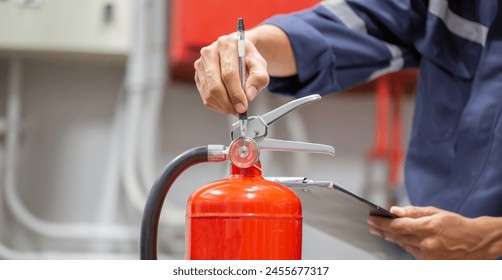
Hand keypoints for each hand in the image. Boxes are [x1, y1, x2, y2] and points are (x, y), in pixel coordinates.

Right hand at [194, 33, 269, 114]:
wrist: (238, 53)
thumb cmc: (248, 59)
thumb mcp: (260, 65)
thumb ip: (259, 78)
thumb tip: (249, 95)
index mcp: (227, 45)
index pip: (229, 73)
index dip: (235, 93)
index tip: (243, 106)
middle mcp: (210, 52)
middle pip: (215, 85)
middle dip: (228, 103)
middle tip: (238, 111)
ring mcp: (201, 64)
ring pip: (209, 93)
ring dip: (223, 106)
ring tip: (235, 108)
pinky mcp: (198, 75)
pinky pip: (205, 96)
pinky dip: (217, 105)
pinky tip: (227, 103)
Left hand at [368, 206, 500, 258]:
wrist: (476, 242)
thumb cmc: (456, 224)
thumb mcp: (435, 212)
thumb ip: (413, 212)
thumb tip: (393, 210)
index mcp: (428, 228)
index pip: (397, 226)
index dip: (381, 222)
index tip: (371, 218)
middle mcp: (427, 244)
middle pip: (397, 236)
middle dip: (382, 230)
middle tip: (371, 224)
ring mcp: (428, 256)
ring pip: (403, 245)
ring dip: (390, 237)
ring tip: (380, 231)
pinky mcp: (430, 263)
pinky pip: (411, 252)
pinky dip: (404, 244)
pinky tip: (396, 239)